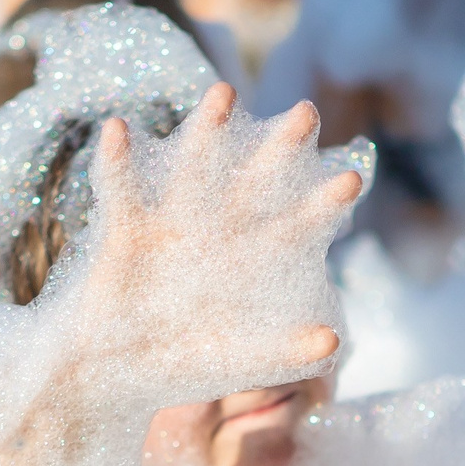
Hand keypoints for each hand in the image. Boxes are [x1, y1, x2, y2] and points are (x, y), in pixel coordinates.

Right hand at [75, 81, 364, 403]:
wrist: (113, 372)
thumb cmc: (181, 364)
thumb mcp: (238, 363)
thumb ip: (282, 353)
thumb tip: (334, 342)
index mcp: (253, 257)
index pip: (298, 225)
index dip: (323, 204)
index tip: (351, 181)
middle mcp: (219, 228)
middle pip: (256, 179)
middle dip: (282, 147)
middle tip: (308, 112)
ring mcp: (173, 223)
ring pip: (195, 168)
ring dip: (208, 130)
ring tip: (225, 93)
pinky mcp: (127, 229)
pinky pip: (123, 190)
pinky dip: (119, 162)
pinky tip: (118, 129)